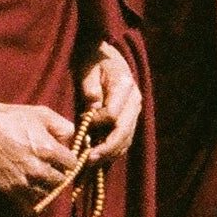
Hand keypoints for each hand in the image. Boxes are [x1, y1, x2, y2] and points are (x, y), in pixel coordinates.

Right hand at [0, 95, 81, 203]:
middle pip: (61, 181)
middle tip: (48, 169)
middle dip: (57, 175)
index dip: (67, 161)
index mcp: (48, 150)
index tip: (61, 159)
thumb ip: (64, 127)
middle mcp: (38, 169)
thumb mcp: (41, 114)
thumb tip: (76, 140)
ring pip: (46, 194)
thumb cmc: (9, 118)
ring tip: (35, 178)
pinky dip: (30, 199)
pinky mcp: (9, 191)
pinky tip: (26, 188)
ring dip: (44, 188)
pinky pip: (29, 203)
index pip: (72, 164)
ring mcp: (23, 183)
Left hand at [77, 42, 140, 158]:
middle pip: (124, 131)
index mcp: (124, 86)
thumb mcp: (87, 69)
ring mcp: (135, 109)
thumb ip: (90, 89)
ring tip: (92, 163)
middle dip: (107, 148)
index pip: (112, 114)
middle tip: (88, 160)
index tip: (82, 121)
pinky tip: (101, 157)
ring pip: (127, 138)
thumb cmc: (93, 59)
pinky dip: (114, 149)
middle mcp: (135, 100)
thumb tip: (92, 111)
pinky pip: (126, 137)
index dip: (96, 122)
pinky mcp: (132, 117)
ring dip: (111, 153)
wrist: (106, 53)